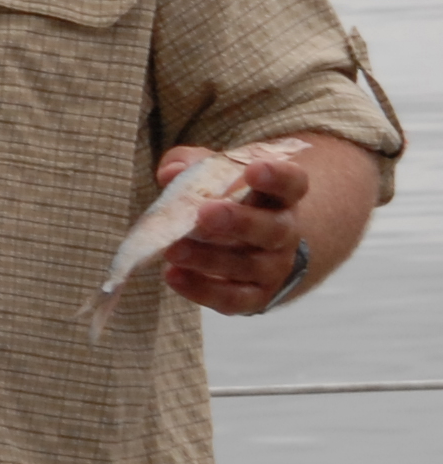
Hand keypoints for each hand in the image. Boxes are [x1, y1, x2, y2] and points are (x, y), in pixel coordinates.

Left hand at [157, 143, 310, 317]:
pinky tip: (173, 275)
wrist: (247, 249)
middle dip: (240, 221)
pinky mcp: (255, 297)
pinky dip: (202, 289)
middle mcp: (284, 233)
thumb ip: (190, 164)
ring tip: (173, 249)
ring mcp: (273, 267)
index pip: (292, 184)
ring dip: (209, 258)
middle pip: (274, 229)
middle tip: (205, 213)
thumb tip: (171, 172)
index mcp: (280, 198)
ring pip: (250, 266)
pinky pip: (234, 299)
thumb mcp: (210, 176)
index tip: (254, 169)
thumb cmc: (225, 202)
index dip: (278, 177)